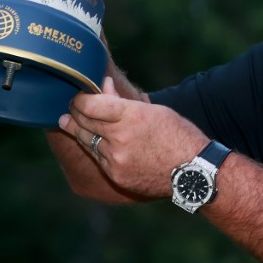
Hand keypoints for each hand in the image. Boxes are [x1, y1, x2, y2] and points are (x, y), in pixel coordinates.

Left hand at [58, 77, 207, 197]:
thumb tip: (103, 86)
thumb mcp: (153, 111)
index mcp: (131, 115)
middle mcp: (120, 137)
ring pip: (86, 141)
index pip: (90, 105)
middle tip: (69, 108)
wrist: (193, 171)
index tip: (77, 96)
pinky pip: (98, 159)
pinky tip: (91, 142)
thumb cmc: (177, 134)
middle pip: (84, 122)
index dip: (80, 99)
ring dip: (79, 131)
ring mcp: (116, 159)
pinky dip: (94, 148)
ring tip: (69, 123)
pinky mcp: (116, 175)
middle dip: (74, 113)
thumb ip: (123, 101)